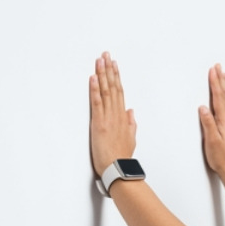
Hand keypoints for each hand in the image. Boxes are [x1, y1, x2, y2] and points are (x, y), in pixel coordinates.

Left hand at [88, 51, 136, 175]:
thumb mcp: (130, 139)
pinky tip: (93, 78)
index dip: (117, 78)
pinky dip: (95, 90)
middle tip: (106, 56)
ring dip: (102, 75)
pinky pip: (97, 103)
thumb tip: (131, 112)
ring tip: (100, 61)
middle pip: (114, 88)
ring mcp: (108, 118)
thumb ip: (131, 124)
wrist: (117, 169)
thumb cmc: (121, 157)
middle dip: (109, 70)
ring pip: (106, 92)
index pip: (120, 93)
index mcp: (123, 118)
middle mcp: (117, 115)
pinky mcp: (98, 123)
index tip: (114, 65)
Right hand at [198, 63, 224, 177]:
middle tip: (218, 67)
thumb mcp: (211, 140)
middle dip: (220, 79)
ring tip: (224, 75)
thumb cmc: (221, 157)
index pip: (218, 97)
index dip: (215, 83)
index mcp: (224, 120)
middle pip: (224, 95)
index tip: (212, 71)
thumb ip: (208, 123)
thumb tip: (203, 108)